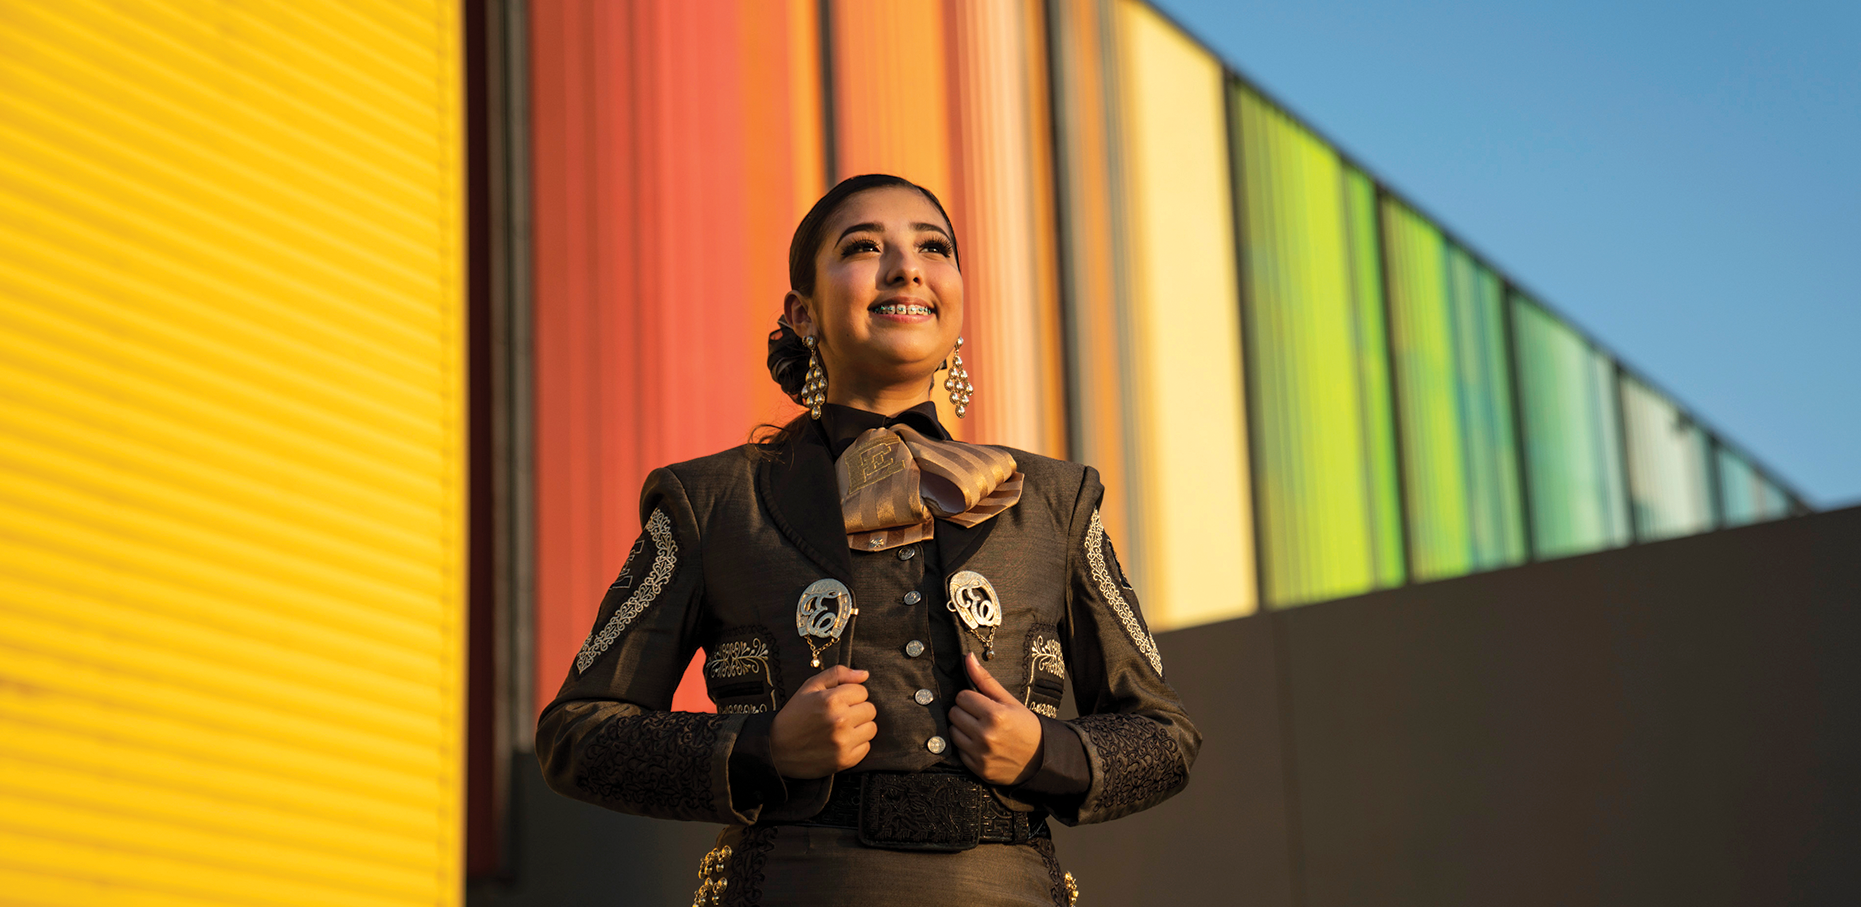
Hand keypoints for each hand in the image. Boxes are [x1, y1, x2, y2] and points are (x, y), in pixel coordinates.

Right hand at [770, 665, 877, 778]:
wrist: (776, 749)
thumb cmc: (794, 715)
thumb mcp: (810, 687)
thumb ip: (838, 674)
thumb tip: (864, 674)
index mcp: (832, 700)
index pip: (863, 691)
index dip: (851, 695)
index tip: (839, 701)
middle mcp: (840, 721)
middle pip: (870, 709)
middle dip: (857, 709)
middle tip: (840, 715)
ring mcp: (843, 742)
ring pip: (871, 728)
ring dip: (860, 727)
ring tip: (842, 728)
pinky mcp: (845, 760)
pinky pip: (866, 747)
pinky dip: (857, 744)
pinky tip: (841, 741)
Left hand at [949, 652, 1042, 785]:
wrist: (1042, 758)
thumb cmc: (1025, 726)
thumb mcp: (1009, 700)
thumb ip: (985, 680)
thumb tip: (968, 657)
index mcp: (995, 715)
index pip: (962, 697)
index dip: (971, 698)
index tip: (982, 704)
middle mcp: (986, 735)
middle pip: (954, 713)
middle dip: (965, 712)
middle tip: (980, 716)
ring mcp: (981, 754)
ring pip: (952, 732)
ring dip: (962, 729)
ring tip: (979, 730)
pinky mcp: (978, 768)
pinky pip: (958, 751)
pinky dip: (966, 746)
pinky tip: (980, 745)